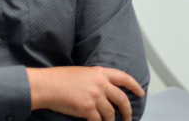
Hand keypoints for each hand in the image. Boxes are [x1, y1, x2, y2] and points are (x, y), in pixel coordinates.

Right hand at [27, 66, 144, 120]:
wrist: (48, 85)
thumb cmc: (60, 78)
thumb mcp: (83, 72)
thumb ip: (96, 79)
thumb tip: (105, 89)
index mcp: (100, 72)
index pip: (124, 78)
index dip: (134, 86)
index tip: (140, 93)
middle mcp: (100, 84)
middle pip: (121, 99)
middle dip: (127, 111)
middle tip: (128, 118)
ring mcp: (95, 97)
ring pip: (110, 113)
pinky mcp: (87, 109)